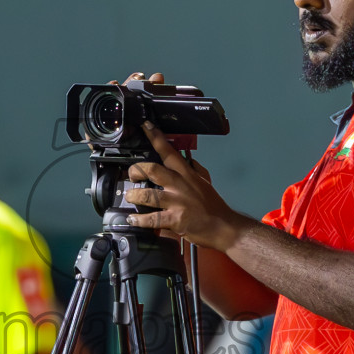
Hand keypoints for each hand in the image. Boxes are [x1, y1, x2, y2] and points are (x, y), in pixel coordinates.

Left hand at [122, 122, 242, 249]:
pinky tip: (134, 219)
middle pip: (153, 170)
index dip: (156, 137)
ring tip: (130, 197)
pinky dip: (139, 219)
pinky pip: (152, 218)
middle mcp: (181, 185)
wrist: (224, 227)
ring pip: (148, 195)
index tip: (146, 126)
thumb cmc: (213, 206)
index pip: (169, 152)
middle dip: (137, 170)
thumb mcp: (205, 182)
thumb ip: (194, 170)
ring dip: (134, 196)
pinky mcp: (175, 220)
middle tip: (131, 175)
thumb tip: (187, 159)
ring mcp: (178, 202)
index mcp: (187, 174)